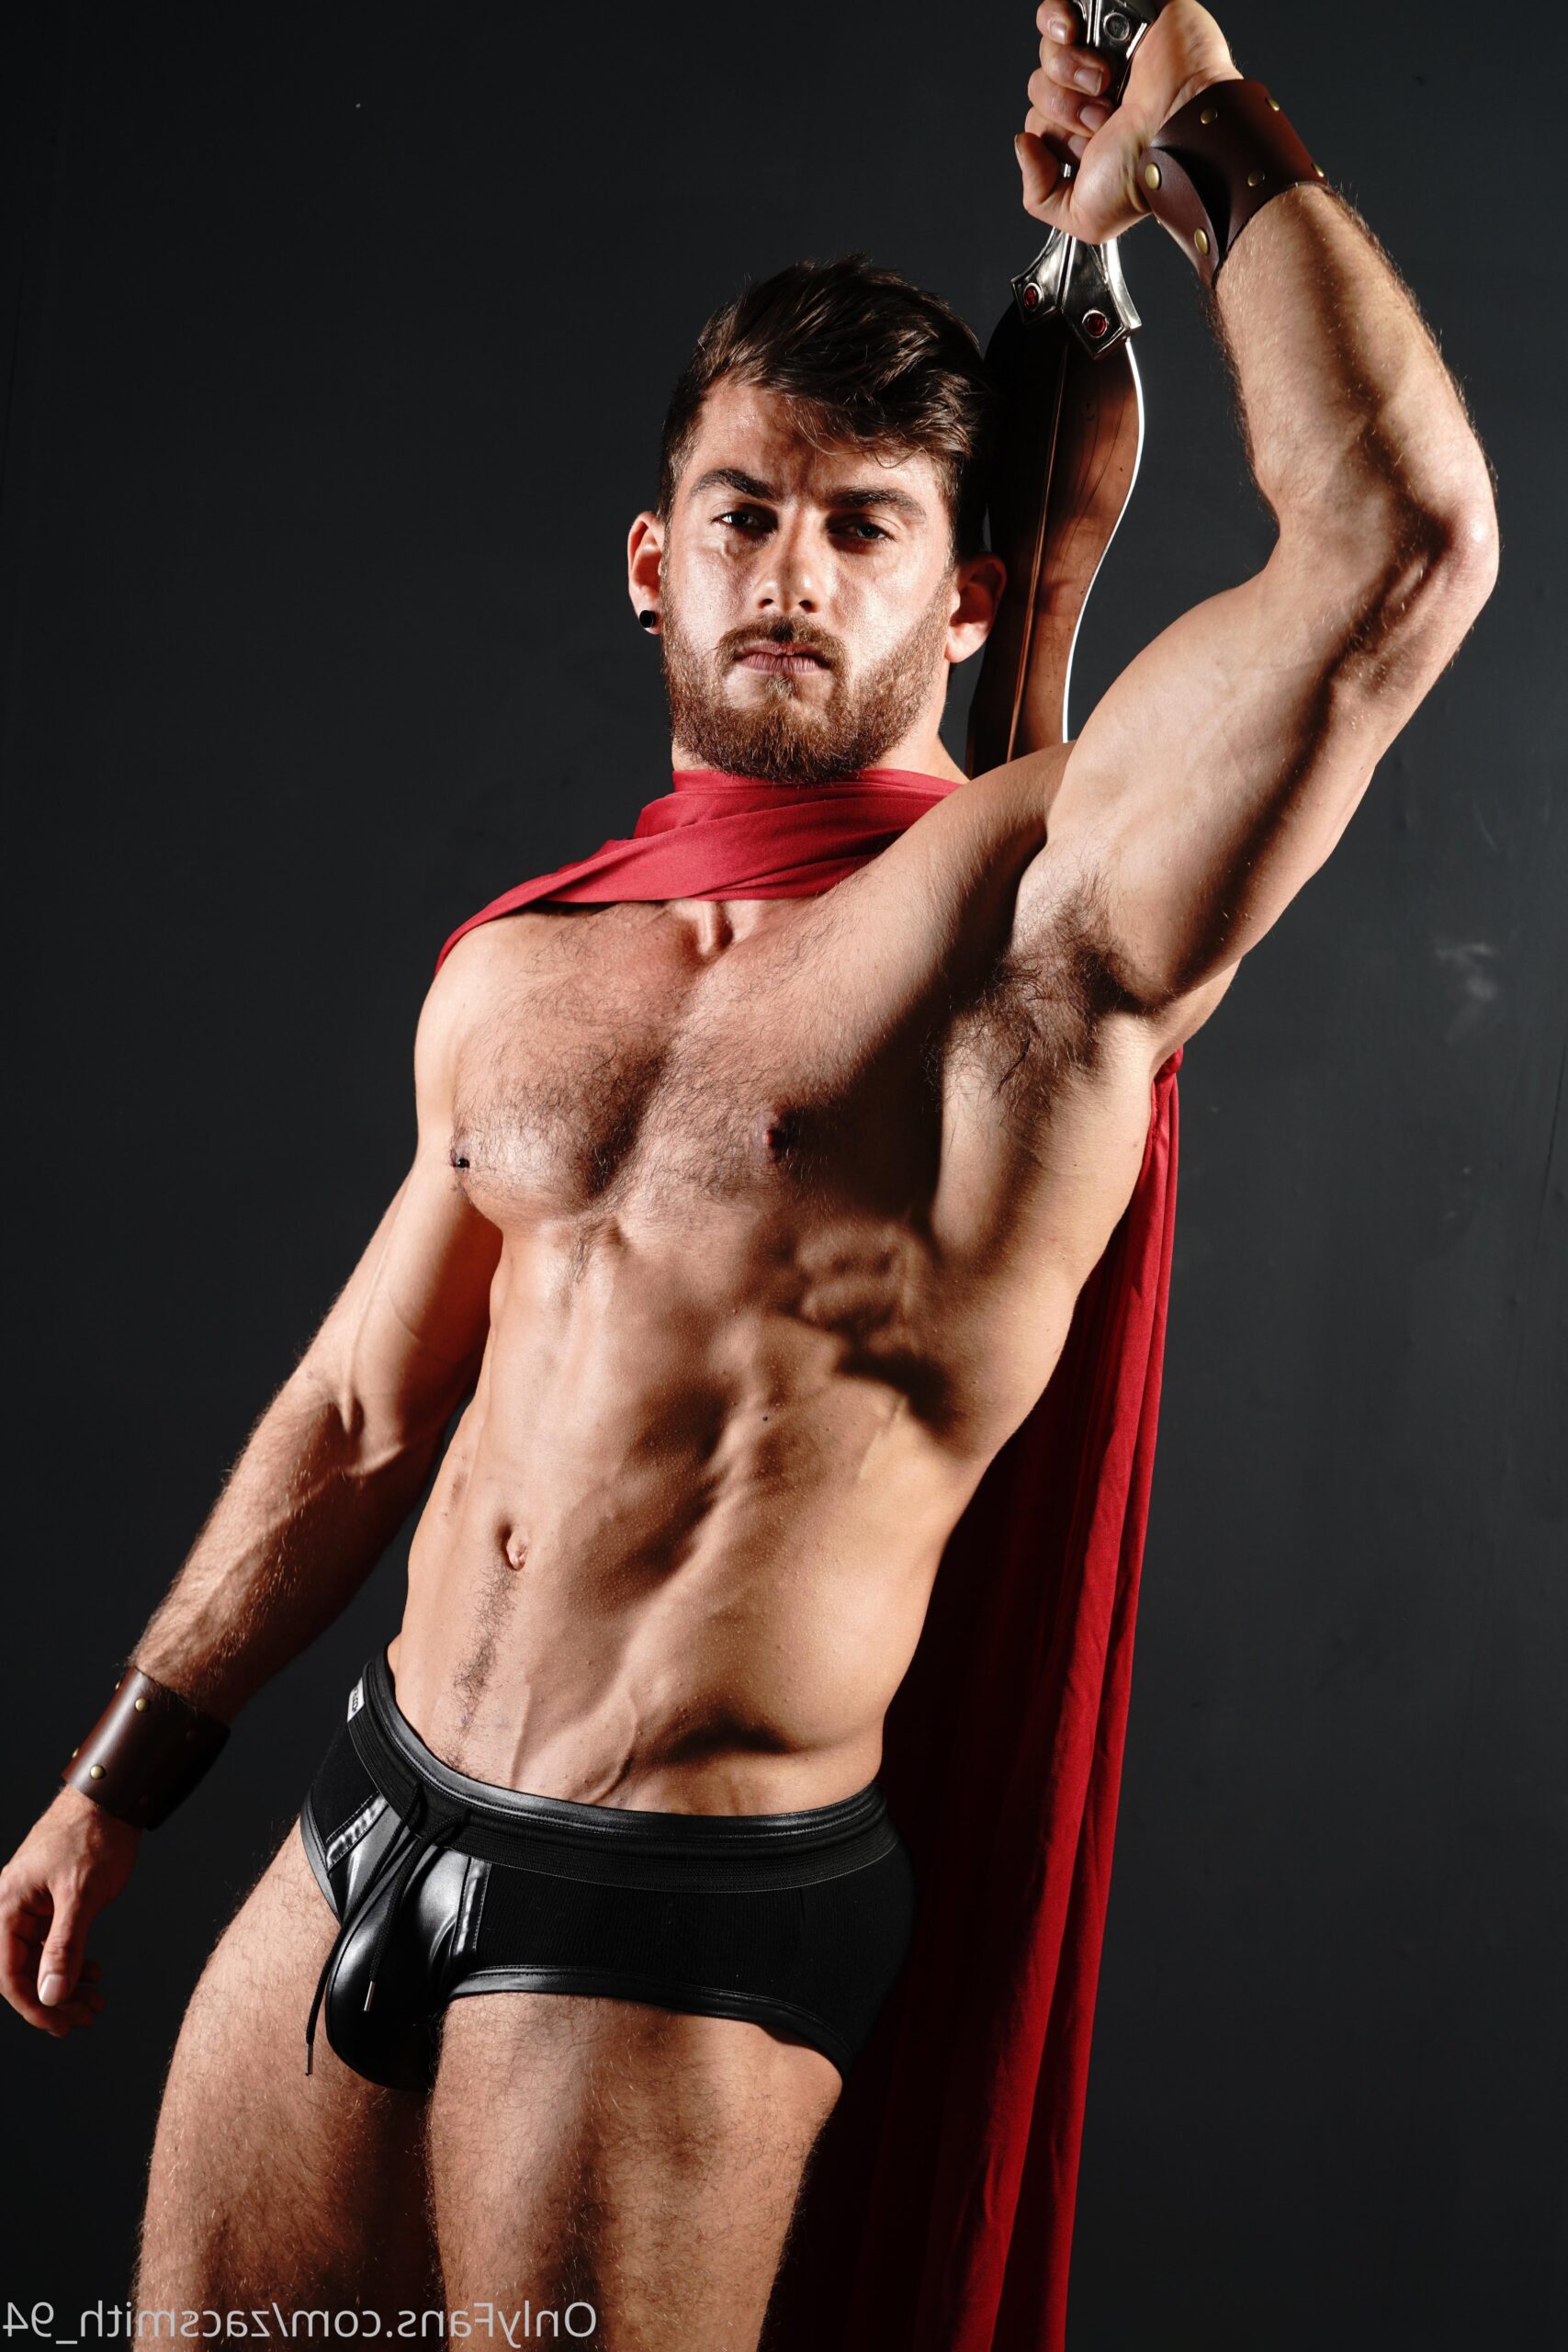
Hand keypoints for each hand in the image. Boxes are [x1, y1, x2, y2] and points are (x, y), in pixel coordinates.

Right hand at [0, 1784, 138, 2037]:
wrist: (113, 1795)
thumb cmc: (94, 1836)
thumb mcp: (82, 1895)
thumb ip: (64, 1947)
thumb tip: (51, 1995)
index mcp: (8, 1905)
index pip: (9, 1973)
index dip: (34, 2006)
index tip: (61, 2026)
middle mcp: (13, 1907)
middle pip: (24, 1970)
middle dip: (54, 1998)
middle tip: (85, 2019)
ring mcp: (32, 1904)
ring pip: (41, 1958)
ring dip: (66, 1983)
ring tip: (94, 2003)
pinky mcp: (52, 1900)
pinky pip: (54, 1941)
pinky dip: (73, 1960)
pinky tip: (93, 1972)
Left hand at [1017, 0, 1241, 246]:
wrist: (1180, 120)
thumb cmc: (1146, 166)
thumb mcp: (1085, 217)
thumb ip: (1040, 198)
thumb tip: (1023, 148)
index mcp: (1088, 135)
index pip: (1038, 125)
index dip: (1054, 137)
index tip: (1090, 146)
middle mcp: (1094, 94)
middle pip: (1040, 91)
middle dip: (1063, 109)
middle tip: (1102, 117)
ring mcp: (1103, 52)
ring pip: (1047, 55)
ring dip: (1067, 72)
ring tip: (1104, 84)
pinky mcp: (1112, 14)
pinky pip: (1054, 10)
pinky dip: (1054, 21)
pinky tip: (1073, 36)